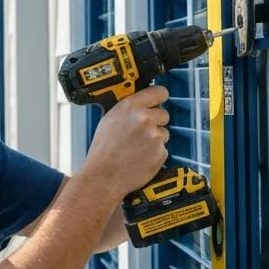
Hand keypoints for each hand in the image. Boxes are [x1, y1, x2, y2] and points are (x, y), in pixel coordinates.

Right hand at [81, 86, 169, 200]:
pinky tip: (140, 157)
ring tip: (137, 148)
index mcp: (131, 107)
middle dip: (156, 122)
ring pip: (163, 133)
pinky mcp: (161, 153)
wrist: (104, 176)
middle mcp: (145, 119)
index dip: (159, 98)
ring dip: (155, 139)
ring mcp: (155, 137)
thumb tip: (142, 103)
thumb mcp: (110, 119)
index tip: (158, 102)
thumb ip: (129, 109)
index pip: (159, 92)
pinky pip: (163, 149)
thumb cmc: (103, 150)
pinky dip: (154, 154)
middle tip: (141, 132)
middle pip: (164, 114)